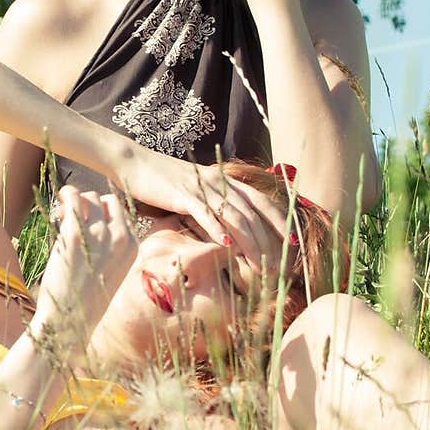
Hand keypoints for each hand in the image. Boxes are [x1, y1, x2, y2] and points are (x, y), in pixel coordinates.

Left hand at [31, 189, 136, 354]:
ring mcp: (99, 236)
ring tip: (61, 218)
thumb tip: (90, 213)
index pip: (121, 212)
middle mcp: (121, 239)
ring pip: (89, 197)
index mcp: (132, 247)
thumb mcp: (109, 271)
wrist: (69, 321)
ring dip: (74, 202)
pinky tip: (57, 211)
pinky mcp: (75, 236)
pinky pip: (73, 199)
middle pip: (107, 200)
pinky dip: (65, 197)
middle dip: (89, 205)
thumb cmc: (84, 298)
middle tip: (71, 220)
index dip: (101, 213)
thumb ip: (107, 245)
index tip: (86, 224)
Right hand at [121, 150, 287, 274]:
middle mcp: (220, 183)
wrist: (135, 163)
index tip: (294, 243)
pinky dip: (217, 228)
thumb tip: (232, 233)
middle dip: (269, 242)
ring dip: (249, 243)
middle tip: (278, 267)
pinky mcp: (182, 194)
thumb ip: (217, 207)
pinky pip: (204, 212)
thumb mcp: (199, 193)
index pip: (263, 202)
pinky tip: (227, 245)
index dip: (280, 222)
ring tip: (259, 266)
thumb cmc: (166, 183)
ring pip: (234, 216)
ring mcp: (202, 188)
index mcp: (227, 182)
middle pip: (253, 214)